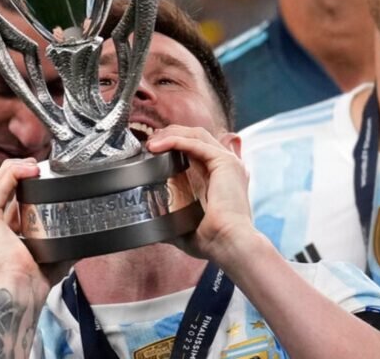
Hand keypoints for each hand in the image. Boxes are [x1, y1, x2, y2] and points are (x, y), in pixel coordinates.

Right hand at [0, 158, 68, 297]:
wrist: (22, 291)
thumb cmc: (33, 281)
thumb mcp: (50, 255)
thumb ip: (62, 245)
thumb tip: (83, 240)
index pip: (1, 200)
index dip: (16, 183)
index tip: (36, 176)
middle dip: (14, 171)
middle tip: (35, 166)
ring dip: (13, 169)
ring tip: (32, 165)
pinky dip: (12, 175)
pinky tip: (28, 171)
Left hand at [145, 126, 251, 261]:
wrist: (230, 245)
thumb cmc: (213, 241)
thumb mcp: (187, 226)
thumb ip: (173, 221)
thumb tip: (153, 227)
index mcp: (222, 177)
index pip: (199, 148)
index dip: (176, 143)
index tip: (154, 150)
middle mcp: (228, 166)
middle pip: (197, 136)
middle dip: (171, 134)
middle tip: (150, 143)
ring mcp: (228, 162)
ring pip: (196, 134)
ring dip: (171, 134)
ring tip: (151, 143)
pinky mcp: (224, 162)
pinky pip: (195, 143)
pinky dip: (175, 141)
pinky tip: (157, 146)